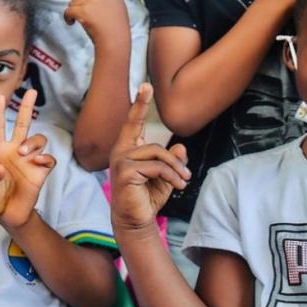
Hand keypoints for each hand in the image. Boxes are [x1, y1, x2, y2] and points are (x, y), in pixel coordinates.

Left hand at [0, 90, 56, 229]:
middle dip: (26, 107)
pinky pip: (48, 158)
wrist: (8, 215)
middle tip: (31, 91)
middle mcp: (14, 151)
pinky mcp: (40, 171)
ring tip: (22, 152)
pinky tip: (37, 161)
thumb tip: (0, 168)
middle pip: (22, 123)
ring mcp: (29, 160)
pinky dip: (44, 157)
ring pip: (37, 138)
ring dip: (31, 141)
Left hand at [62, 0, 129, 43]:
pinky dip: (67, 17)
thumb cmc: (117, 25)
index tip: (92, 8)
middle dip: (81, 4)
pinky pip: (68, 10)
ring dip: (74, 10)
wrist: (115, 39)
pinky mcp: (83, 11)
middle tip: (87, 16)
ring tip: (80, 20)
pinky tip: (72, 23)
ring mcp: (91, 1)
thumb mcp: (120, 2)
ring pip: (73, 1)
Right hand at [109, 83, 190, 230]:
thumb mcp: (165, 176)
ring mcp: (119, 161)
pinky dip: (170, 176)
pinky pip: (155, 167)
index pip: (133, 123)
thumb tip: (181, 146)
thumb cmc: (147, 198)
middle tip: (187, 176)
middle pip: (155, 145)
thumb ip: (172, 160)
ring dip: (175, 170)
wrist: (136, 221)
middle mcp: (120, 152)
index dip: (140, 104)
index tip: (145, 85)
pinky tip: (177, 187)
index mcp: (127, 149)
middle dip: (174, 160)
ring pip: (157, 155)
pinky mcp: (123, 172)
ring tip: (184, 183)